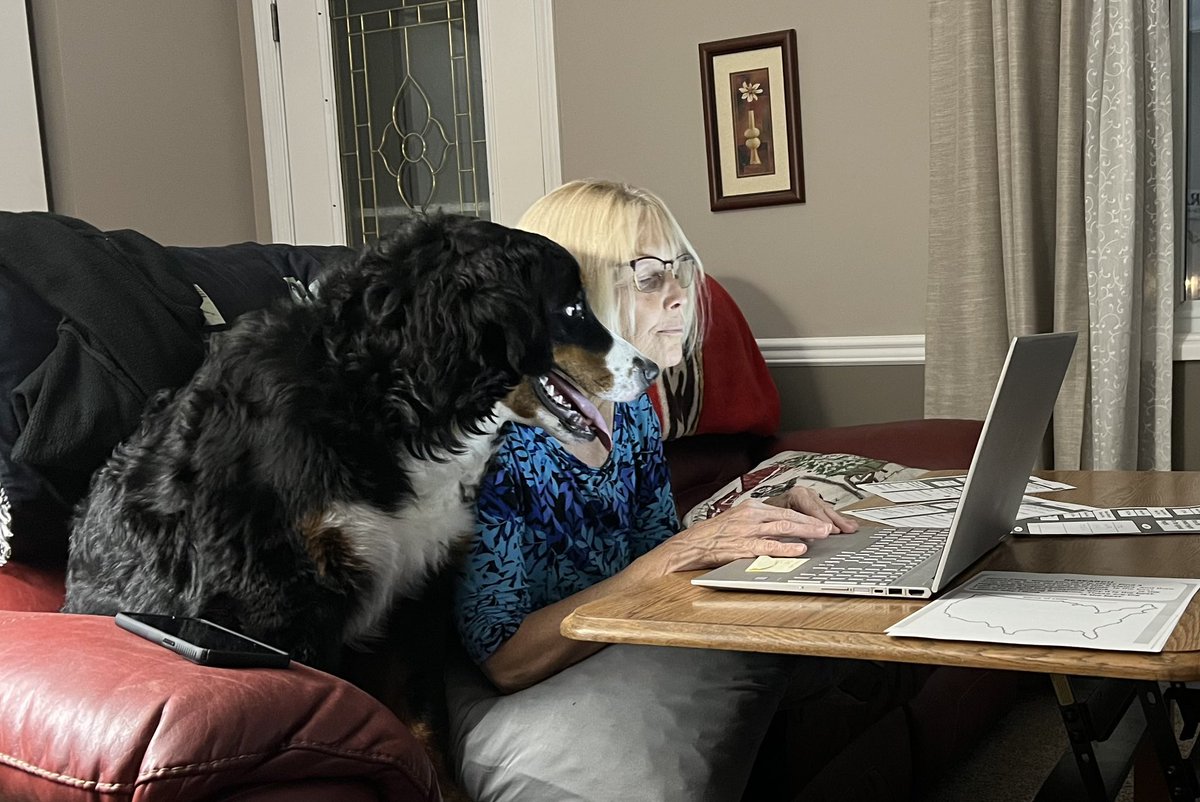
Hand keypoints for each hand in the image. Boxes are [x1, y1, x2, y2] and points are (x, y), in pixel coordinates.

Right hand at [643, 499, 845, 574]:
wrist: (693, 544)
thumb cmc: (716, 534)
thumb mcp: (739, 520)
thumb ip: (760, 521)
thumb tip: (784, 528)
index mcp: (752, 507)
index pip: (784, 509)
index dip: (805, 515)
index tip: (821, 520)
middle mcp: (751, 515)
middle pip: (787, 515)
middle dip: (811, 521)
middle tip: (830, 527)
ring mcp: (747, 530)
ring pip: (782, 527)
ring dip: (805, 531)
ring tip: (822, 534)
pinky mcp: (743, 546)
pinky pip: (768, 546)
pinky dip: (786, 547)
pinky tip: (799, 549)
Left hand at [762, 486, 858, 534]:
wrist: (761, 512)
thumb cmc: (765, 518)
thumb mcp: (773, 522)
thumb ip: (787, 528)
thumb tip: (804, 537)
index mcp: (793, 495)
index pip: (810, 508)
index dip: (820, 520)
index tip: (829, 530)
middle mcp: (802, 493)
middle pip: (821, 508)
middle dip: (834, 520)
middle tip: (844, 530)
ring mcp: (809, 497)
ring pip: (826, 509)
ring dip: (839, 520)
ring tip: (851, 528)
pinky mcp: (814, 503)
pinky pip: (827, 511)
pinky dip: (838, 519)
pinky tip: (849, 524)